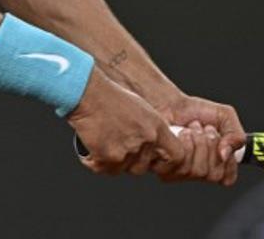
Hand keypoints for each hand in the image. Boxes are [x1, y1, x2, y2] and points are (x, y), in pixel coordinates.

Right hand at [67, 69, 185, 175]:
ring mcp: (126, 152)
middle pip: (143, 167)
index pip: (176, 155)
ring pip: (123, 169)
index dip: (168, 161)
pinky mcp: (107, 159)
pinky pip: (104, 169)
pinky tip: (92, 147)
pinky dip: (96, 161)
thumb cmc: (110, 96)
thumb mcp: (141, 108)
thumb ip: (150, 129)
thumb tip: (153, 146)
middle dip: (132, 161)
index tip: (160, 161)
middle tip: (118, 144)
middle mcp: (145, 142)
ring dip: (114, 161)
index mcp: (156, 127)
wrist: (87, 94)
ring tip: (104, 141)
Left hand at [150, 93, 244, 185]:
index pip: (227, 178)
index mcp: (214, 164)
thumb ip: (237, 135)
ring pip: (199, 171)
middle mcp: (197, 171)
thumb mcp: (225, 116)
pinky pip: (182, 164)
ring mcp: (181, 173)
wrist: (167, 103)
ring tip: (191, 129)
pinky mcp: (165, 169)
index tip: (223, 143)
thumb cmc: (193, 111)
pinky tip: (180, 134)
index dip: (228, 161)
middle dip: (212, 145)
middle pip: (214, 175)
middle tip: (205, 131)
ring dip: (198, 142)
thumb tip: (225, 155)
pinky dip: (184, 142)